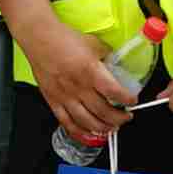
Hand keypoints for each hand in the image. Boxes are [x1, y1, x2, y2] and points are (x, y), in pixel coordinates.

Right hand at [29, 19, 136, 153]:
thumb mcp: (93, 43)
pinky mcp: (53, 101)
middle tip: (126, 117)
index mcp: (91, 71)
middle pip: (103, 111)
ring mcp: (65, 97)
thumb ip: (106, 56)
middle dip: (119, 118)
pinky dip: (79, 132)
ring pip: (86, 121)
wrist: (39, 39)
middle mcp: (78, 87)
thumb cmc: (64, 39)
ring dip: (102, 128)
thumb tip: (116, 64)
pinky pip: (67, 123)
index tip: (132, 101)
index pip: (114, 92)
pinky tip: (88, 134)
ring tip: (111, 128)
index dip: (127, 99)